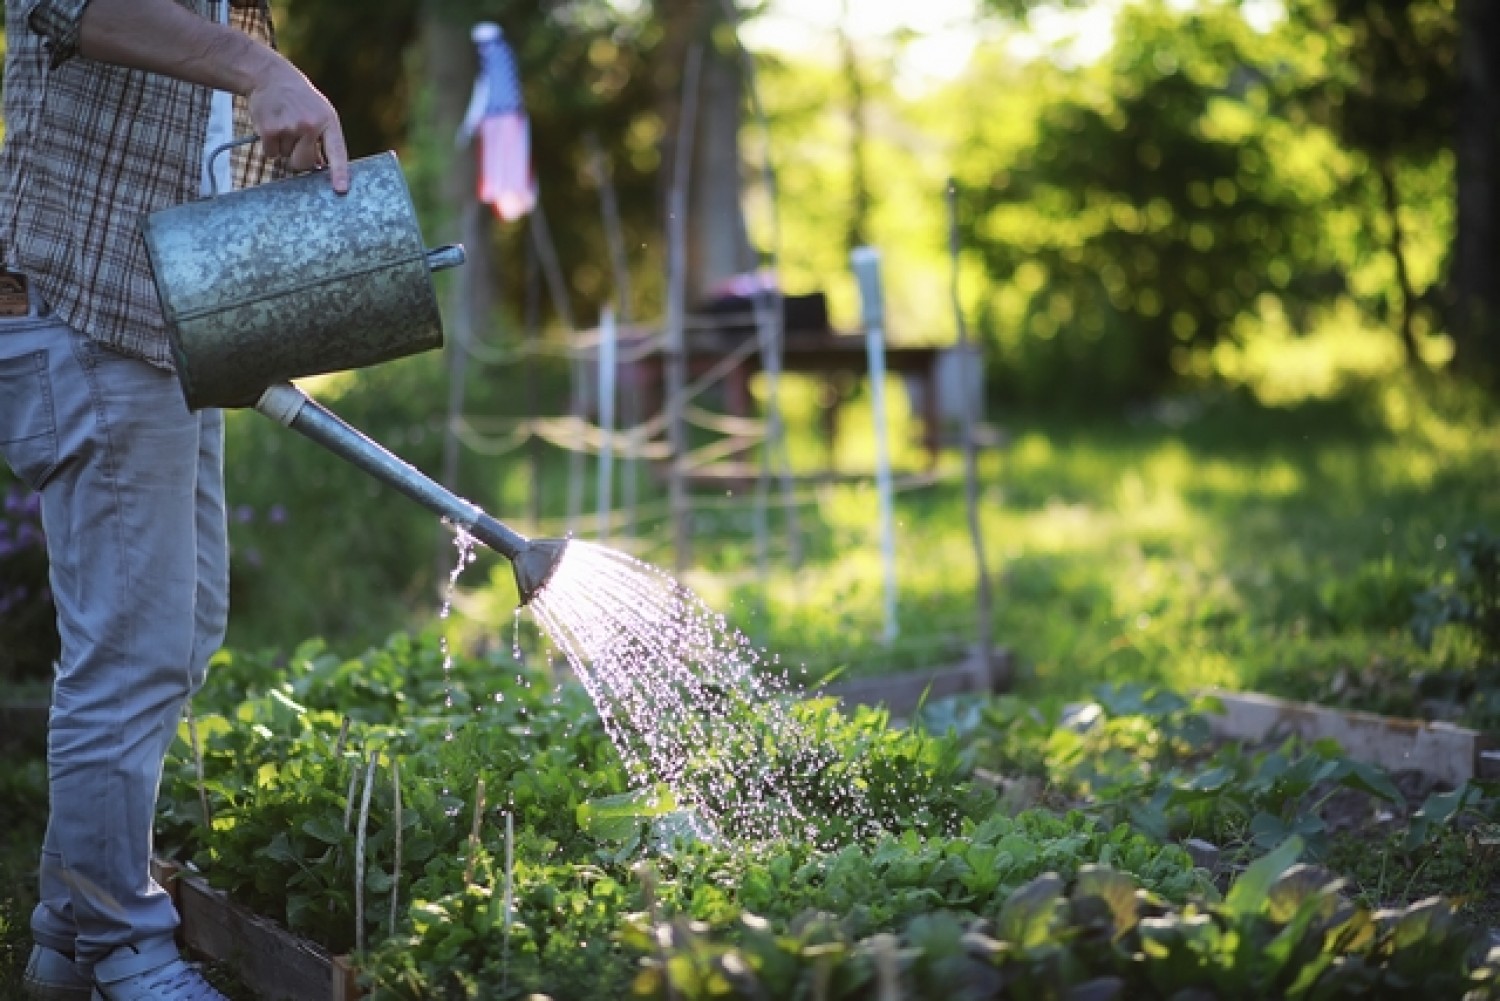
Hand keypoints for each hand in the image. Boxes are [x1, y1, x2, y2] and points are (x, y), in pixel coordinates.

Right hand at [246, 57, 349, 193]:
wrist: (269, 76)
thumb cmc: (299, 99)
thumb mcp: (320, 112)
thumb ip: (324, 139)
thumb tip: (321, 168)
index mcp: (328, 121)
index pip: (337, 152)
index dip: (339, 173)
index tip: (341, 190)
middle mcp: (310, 125)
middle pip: (305, 164)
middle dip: (299, 159)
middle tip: (296, 139)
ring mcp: (289, 127)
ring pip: (286, 158)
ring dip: (283, 147)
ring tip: (283, 124)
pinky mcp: (269, 130)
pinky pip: (270, 154)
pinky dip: (269, 145)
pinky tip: (271, 125)